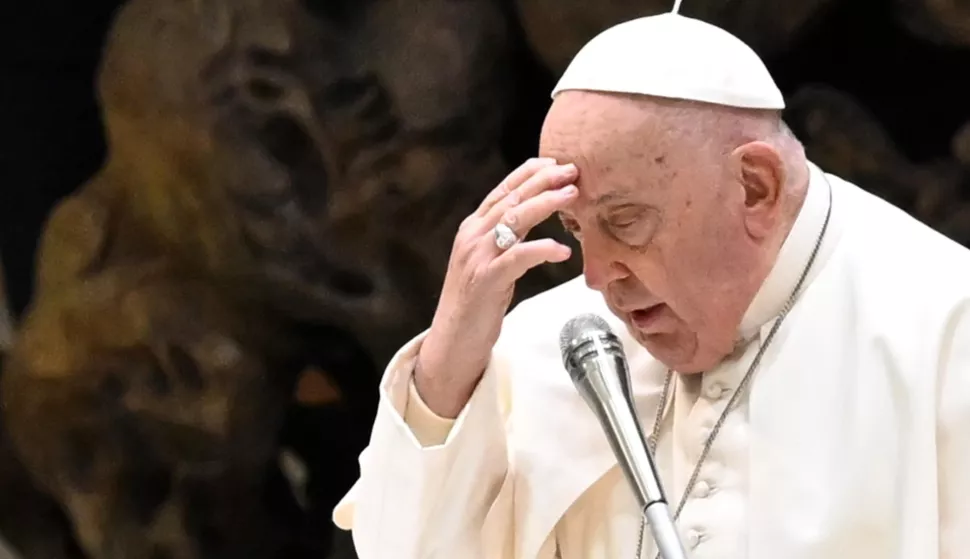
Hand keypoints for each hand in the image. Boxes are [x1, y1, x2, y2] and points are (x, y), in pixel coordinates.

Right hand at [415, 158, 578, 417]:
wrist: (452, 341)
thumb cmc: (476, 305)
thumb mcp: (488, 263)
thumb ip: (504, 239)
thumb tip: (532, 219)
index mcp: (472, 229)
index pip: (502, 191)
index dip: (528, 173)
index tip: (554, 161)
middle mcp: (472, 236)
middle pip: (511, 198)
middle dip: (543, 180)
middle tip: (572, 169)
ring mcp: (477, 257)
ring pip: (514, 219)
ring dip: (546, 203)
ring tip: (572, 195)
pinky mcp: (486, 280)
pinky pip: (518, 257)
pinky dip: (541, 249)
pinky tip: (562, 250)